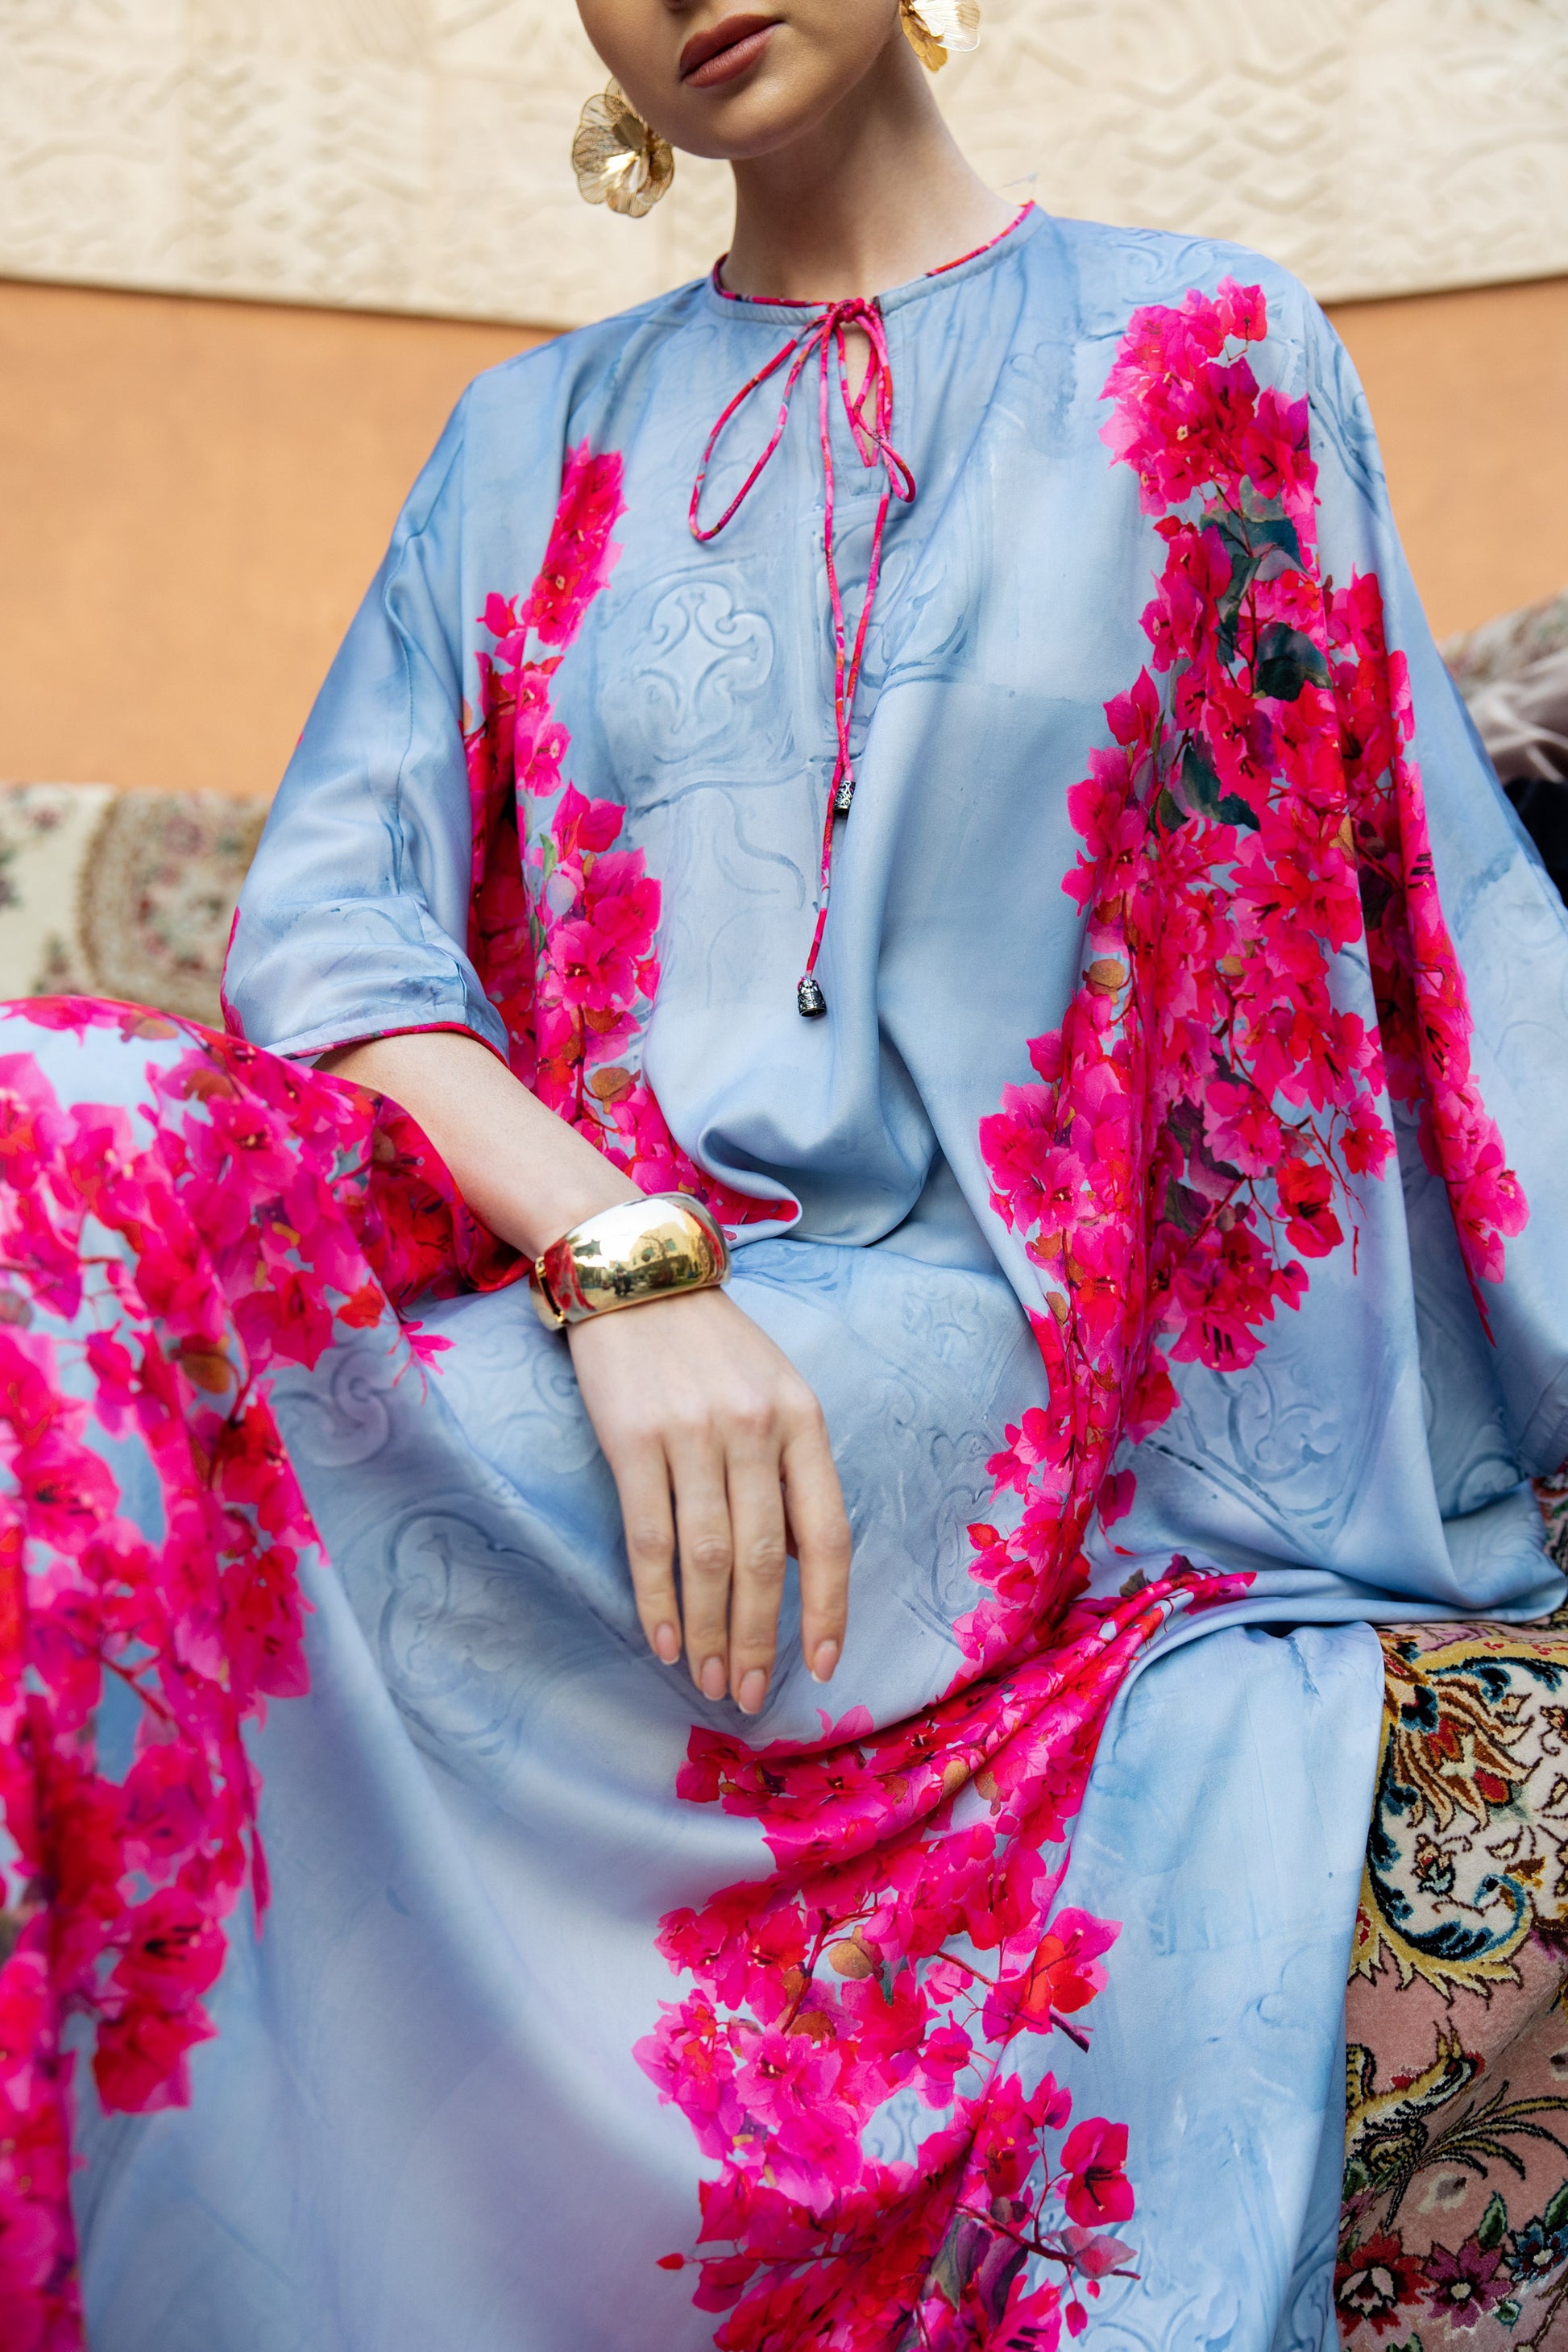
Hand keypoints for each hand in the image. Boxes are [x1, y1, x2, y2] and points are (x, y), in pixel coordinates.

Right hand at [567, 1287, 850, 1714]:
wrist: (635, 1273)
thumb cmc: (710, 1341)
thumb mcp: (775, 1387)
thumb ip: (790, 1465)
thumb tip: (795, 1561)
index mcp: (802, 1419)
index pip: (827, 1533)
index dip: (827, 1607)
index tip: (823, 1665)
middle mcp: (755, 1428)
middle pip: (765, 1559)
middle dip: (760, 1639)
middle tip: (748, 1695)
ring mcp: (693, 1433)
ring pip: (708, 1559)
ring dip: (709, 1632)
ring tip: (707, 1680)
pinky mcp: (632, 1439)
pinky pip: (649, 1538)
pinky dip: (657, 1598)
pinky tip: (663, 1639)